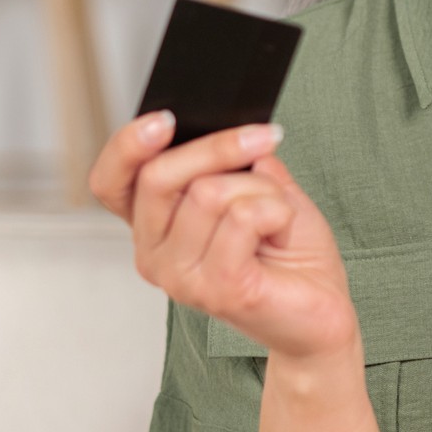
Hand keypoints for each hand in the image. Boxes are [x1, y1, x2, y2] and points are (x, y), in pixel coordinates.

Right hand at [89, 112, 357, 361]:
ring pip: (208, 191)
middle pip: (159, 175)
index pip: (111, 183)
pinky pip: (243, 216)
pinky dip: (276, 210)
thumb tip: (229, 127)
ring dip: (260, 190)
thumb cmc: (288, 252)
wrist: (320, 311)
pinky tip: (281, 232)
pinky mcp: (216, 288)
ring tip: (276, 215)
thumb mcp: (259, 187)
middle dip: (219, 146)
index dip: (126, 147)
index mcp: (153, 227)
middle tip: (264, 137)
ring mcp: (180, 278)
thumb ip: (235, 160)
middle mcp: (154, 255)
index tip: (163, 119)